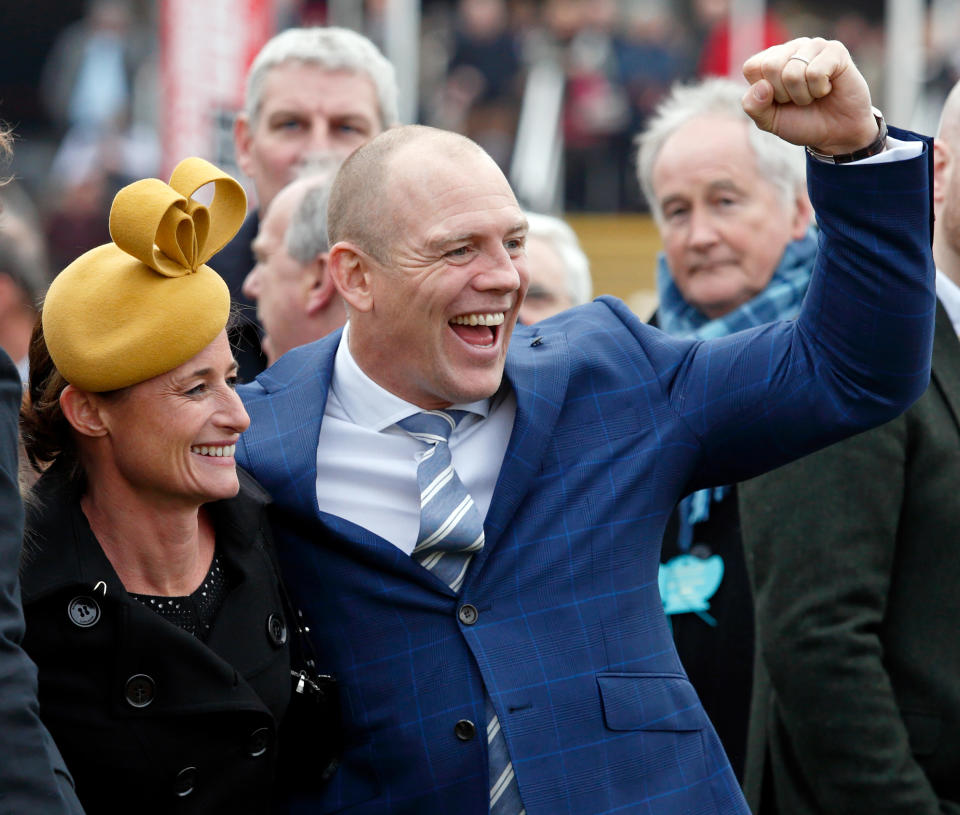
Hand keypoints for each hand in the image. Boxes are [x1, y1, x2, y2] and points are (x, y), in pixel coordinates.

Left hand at [741, 37, 877, 155]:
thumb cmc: (801, 122)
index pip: (751, 67)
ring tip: (813, 95)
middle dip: (783, 94)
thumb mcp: (769, 121)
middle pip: (771, 67)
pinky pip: (815, 72)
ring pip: (793, 72)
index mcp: (769, 61)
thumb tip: (761, 86)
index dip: (763, 92)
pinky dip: (819, 89)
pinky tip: (827, 88)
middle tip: (798, 99)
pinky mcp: (835, 50)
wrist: (836, 133)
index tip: (778, 100)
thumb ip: (753, 106)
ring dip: (802, 95)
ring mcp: (813, 46)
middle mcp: (790, 49)